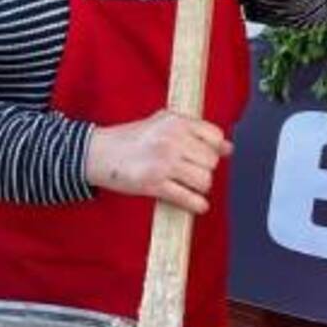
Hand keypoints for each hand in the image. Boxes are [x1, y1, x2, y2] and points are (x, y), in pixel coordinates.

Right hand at [85, 110, 231, 214]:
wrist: (98, 153)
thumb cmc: (132, 138)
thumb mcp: (164, 124)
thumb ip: (196, 132)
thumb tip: (228, 148)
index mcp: (176, 121)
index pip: (215, 137)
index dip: (213, 149)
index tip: (203, 155)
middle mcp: (172, 140)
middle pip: (211, 162)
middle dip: (205, 170)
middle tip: (191, 172)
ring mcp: (163, 163)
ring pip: (204, 181)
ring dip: (200, 188)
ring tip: (189, 185)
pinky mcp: (154, 184)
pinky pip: (188, 198)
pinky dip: (197, 205)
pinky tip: (197, 205)